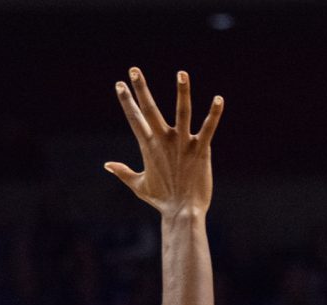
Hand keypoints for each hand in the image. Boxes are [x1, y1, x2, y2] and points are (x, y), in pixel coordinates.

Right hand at [105, 68, 223, 216]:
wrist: (183, 212)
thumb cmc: (162, 200)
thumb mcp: (139, 185)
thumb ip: (123, 172)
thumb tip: (107, 165)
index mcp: (148, 147)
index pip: (134, 119)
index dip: (126, 101)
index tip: (119, 85)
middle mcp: (164, 141)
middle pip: (150, 110)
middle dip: (141, 89)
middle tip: (133, 70)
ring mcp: (183, 143)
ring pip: (182, 112)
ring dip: (182, 92)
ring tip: (181, 73)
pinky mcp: (201, 149)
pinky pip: (209, 128)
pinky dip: (214, 114)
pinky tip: (219, 99)